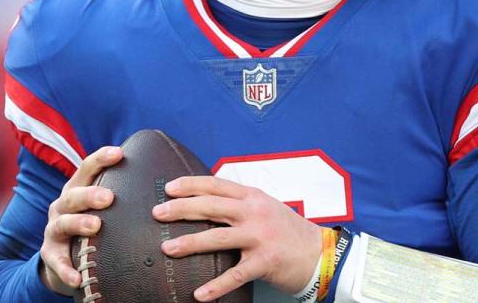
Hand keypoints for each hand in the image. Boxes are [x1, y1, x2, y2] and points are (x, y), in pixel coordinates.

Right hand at [38, 146, 122, 293]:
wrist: (65, 258)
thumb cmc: (93, 224)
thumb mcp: (103, 207)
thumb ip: (124, 193)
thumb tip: (167, 182)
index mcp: (77, 189)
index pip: (87, 169)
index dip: (101, 159)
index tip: (120, 153)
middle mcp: (62, 206)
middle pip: (73, 195)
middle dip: (90, 194)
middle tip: (109, 198)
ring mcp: (54, 230)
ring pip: (63, 224)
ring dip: (78, 224)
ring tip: (95, 226)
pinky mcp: (50, 255)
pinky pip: (57, 262)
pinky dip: (66, 269)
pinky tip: (77, 278)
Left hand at [152, 175, 323, 301]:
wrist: (319, 252)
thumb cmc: (288, 230)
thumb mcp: (266, 207)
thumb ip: (240, 203)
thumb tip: (207, 201)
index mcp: (253, 197)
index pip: (217, 184)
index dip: (191, 185)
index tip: (169, 188)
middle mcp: (255, 213)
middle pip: (212, 206)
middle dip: (181, 208)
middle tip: (158, 213)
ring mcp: (260, 237)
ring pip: (218, 237)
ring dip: (190, 243)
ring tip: (167, 247)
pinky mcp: (265, 262)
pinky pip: (235, 275)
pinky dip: (216, 286)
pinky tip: (199, 294)